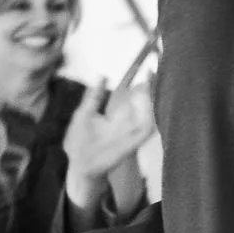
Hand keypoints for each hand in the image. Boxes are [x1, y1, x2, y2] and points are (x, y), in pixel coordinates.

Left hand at [62, 80, 155, 207]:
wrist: (80, 165)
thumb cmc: (79, 141)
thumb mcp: (85, 114)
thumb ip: (94, 96)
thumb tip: (102, 75)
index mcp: (119, 114)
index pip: (134, 95)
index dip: (142, 82)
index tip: (148, 67)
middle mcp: (130, 121)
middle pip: (147, 102)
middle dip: (153, 86)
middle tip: (153, 70)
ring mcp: (134, 131)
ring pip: (151, 112)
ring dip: (154, 97)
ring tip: (151, 81)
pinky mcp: (135, 140)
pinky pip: (149, 127)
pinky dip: (151, 114)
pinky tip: (148, 100)